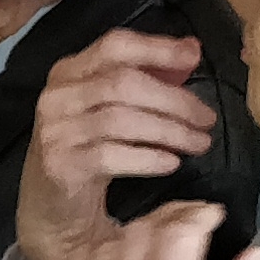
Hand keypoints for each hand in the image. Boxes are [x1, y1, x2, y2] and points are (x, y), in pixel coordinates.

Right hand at [13, 32, 219, 259]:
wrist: (52, 213)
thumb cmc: (88, 154)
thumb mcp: (111, 110)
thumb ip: (147, 78)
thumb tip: (191, 49)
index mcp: (69, 73)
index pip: (115, 46)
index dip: (158, 48)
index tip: (194, 56)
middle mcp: (57, 97)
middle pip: (123, 83)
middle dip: (174, 100)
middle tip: (207, 119)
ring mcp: (55, 131)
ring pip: (121, 120)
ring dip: (169, 131)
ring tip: (199, 144)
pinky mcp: (60, 165)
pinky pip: (112, 156)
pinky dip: (148, 158)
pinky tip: (171, 163)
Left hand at [53, 201, 259, 259]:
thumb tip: (258, 249)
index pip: (179, 231)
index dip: (199, 214)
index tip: (215, 217)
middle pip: (142, 229)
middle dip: (171, 217)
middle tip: (191, 224)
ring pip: (107, 243)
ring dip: (135, 232)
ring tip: (158, 241)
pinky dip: (96, 253)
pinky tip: (116, 259)